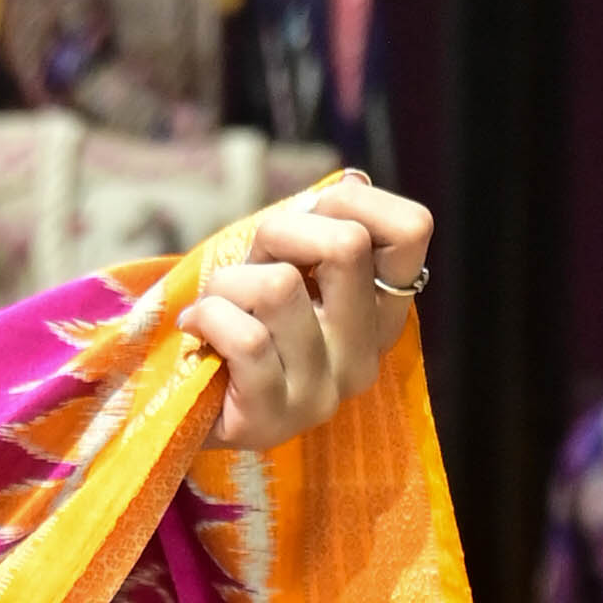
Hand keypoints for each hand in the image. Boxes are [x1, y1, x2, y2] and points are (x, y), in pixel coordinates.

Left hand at [195, 181, 433, 448]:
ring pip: (282, 287)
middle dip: (281, 232)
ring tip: (218, 303)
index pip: (411, 229)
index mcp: (382, 312)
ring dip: (230, 281)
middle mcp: (364, 355)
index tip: (311, 218)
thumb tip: (352, 184)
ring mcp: (322, 393)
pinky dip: (208, 317)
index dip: (354, 202)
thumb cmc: (244, 320)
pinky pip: (246, 338)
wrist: (190, 405)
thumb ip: (322, 228)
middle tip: (254, 261)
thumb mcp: (288, 262)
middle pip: (346, 245)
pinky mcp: (272, 419)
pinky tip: (198, 328)